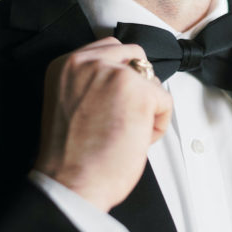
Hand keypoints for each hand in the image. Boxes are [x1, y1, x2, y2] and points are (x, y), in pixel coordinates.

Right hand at [34, 37, 172, 211]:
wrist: (70, 183)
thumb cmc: (71, 156)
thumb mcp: (71, 101)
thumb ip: (92, 81)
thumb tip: (127, 76)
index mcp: (66, 64)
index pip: (110, 48)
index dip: (122, 74)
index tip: (119, 98)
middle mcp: (88, 62)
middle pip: (135, 55)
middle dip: (139, 85)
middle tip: (126, 116)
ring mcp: (115, 74)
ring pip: (152, 80)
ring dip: (148, 107)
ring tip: (125, 132)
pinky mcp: (139, 92)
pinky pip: (165, 102)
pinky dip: (158, 125)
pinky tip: (136, 139)